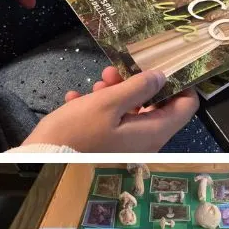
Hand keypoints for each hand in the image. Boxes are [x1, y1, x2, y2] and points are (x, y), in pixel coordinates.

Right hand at [23, 67, 197, 151]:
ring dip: (116, 94)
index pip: (186, 106)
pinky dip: (100, 109)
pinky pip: (113, 123)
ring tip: (97, 83)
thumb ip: (138, 88)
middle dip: (138, 84)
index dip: (181, 84)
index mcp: (154, 132)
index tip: (165, 67)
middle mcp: (147, 141)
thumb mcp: (107, 104)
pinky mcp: (110, 147)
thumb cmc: (76, 133)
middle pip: (156, 106)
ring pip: (132, 112)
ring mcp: (129, 146)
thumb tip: (162, 76)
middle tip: (115, 71)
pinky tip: (79, 99)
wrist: (42, 161)